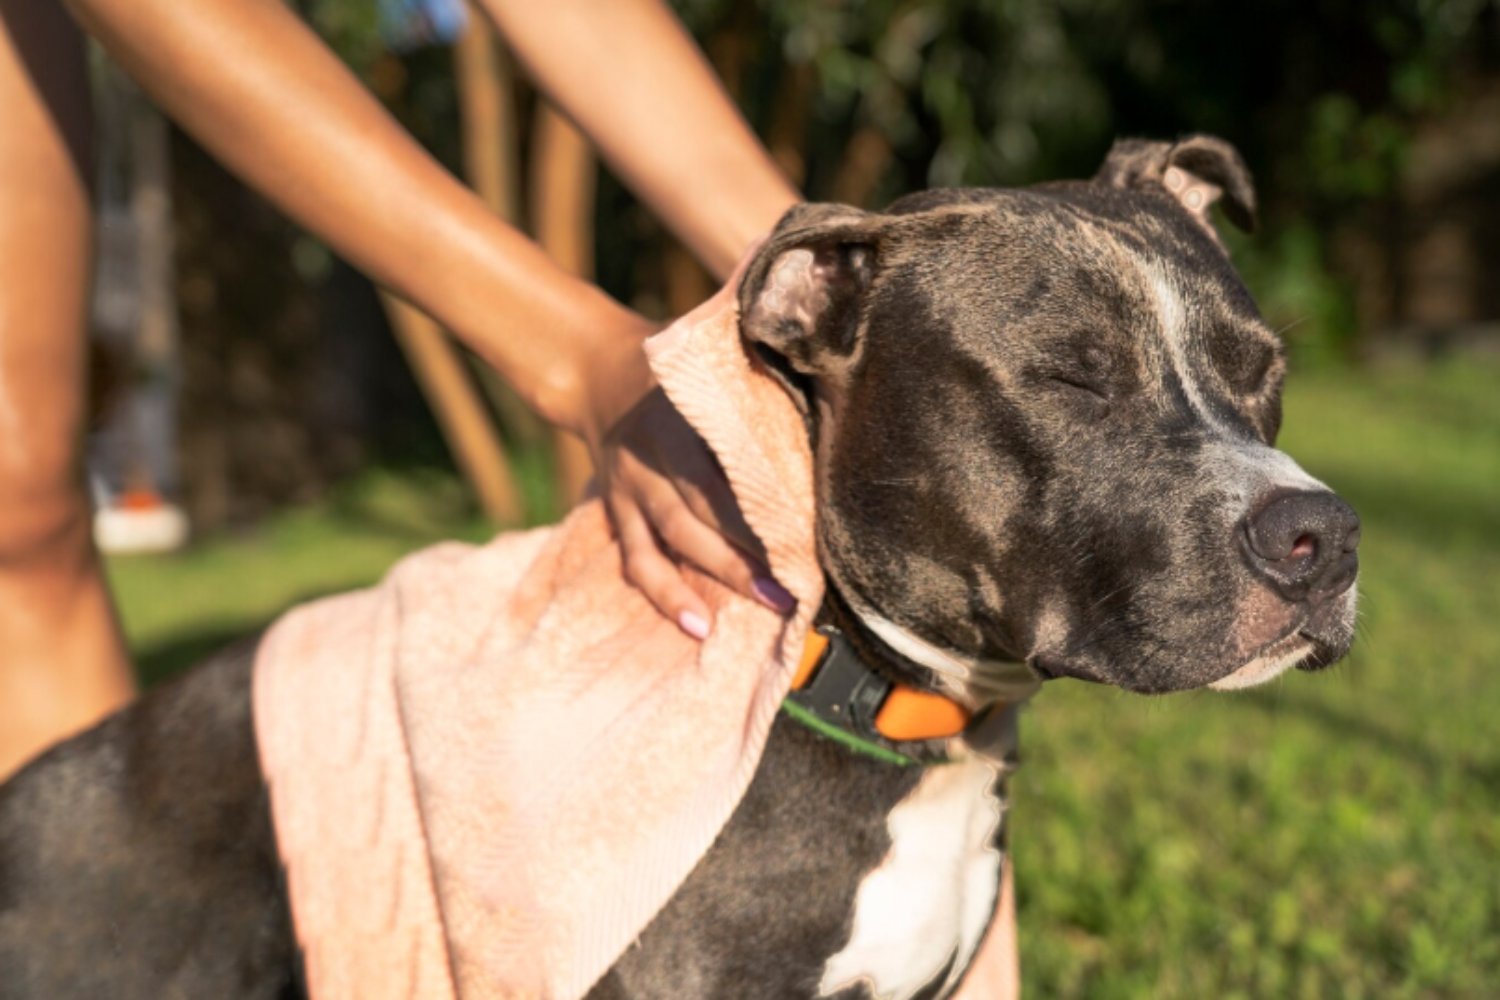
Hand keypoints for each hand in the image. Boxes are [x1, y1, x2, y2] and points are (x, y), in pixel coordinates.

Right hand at [572, 311, 795, 640]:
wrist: (598, 374)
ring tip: (769, 604)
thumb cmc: (680, 374)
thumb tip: (829, 402)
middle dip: (750, 550)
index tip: (810, 529)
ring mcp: (630, 487)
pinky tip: (698, 627)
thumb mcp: (712, 363)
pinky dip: (666, 596)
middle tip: (799, 582)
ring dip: (721, 576)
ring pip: (675, 540)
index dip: (764, 501)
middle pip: (702, 510)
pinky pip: (639, 561)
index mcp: (680, 415)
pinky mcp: (617, 512)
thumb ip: (758, 383)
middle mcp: (652, 453)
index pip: (725, 464)